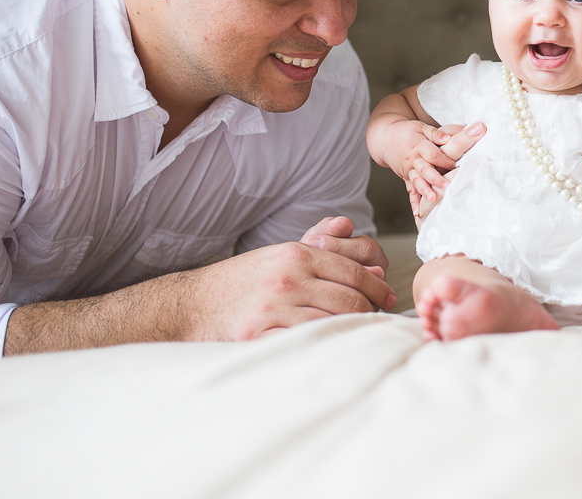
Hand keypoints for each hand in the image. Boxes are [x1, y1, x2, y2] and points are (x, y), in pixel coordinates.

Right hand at [185, 216, 396, 341]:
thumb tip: (354, 233)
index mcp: (297, 255)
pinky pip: (308, 342)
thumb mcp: (280, 254)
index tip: (388, 299)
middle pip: (351, 299)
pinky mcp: (259, 336)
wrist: (193, 305)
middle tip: (380, 319)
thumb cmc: (243, 282)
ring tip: (363, 334)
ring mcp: (274, 308)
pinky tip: (333, 347)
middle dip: (372, 311)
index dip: (378, 288)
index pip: (354, 272)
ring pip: (335, 321)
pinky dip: (326, 345)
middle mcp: (288, 279)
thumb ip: (319, 244)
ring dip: (354, 330)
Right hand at [387, 120, 485, 203]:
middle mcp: (413, 160)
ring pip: (417, 182)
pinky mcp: (405, 177)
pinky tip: (417, 212)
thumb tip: (448, 138)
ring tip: (432, 200)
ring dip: (424, 191)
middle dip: (435, 179)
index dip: (445, 160)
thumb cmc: (407, 132)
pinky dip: (413, 202)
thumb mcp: (421, 127)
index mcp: (419, 146)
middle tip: (447, 186)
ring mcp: (408, 170)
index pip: (433, 155)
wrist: (385, 139)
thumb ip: (435, 133)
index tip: (456, 166)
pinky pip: (409, 190)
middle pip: (425, 170)